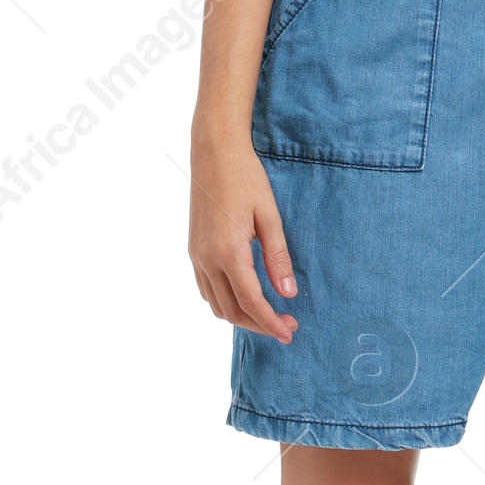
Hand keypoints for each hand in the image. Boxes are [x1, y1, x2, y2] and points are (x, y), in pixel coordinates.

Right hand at [188, 132, 298, 341]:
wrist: (214, 152)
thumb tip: (288, 293)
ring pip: (216, 304)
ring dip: (241, 317)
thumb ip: (278, 257)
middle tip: (287, 326)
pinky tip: (244, 298)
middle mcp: (206, 259)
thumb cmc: (246, 178)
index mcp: (228, 252)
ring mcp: (196, 256)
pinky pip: (206, 289)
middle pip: (232, 310)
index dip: (271, 323)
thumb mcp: (269, 215)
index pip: (251, 302)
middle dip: (259, 325)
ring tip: (268, 317)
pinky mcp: (193, 250)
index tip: (290, 333)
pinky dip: (225, 302)